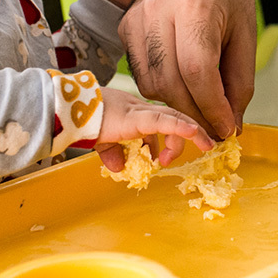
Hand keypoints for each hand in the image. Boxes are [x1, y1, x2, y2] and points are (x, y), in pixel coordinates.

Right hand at [94, 87, 213, 170]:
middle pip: (173, 118)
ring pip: (175, 118)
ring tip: (205, 145)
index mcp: (135, 114)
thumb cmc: (84, 123)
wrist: (72, 114)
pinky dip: (181, 127)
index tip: (167, 158)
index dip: (171, 137)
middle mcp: (142, 110)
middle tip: (196, 151)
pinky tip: (194, 132)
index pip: (162, 121)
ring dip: (191, 133)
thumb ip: (113, 153)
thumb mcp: (103, 142)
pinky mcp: (139, 117)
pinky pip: (165, 121)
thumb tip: (119, 168)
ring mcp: (142, 112)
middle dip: (188, 135)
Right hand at [118, 0, 256, 139]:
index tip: (226, 127)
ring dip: (177, 106)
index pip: (198, 73)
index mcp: (196, 7)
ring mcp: (136, 17)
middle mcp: (159, 11)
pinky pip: (140, 73)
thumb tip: (231, 124)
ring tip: (201, 108)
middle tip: (216, 128)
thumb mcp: (245, 31)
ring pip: (151, 84)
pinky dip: (161, 90)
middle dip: (195, 115)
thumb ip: (240, 81)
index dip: (212, 109)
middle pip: (171, 83)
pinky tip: (182, 87)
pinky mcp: (125, 25)